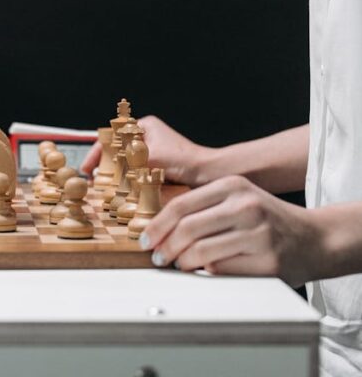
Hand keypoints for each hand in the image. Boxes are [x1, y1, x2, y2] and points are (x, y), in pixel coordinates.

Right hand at [82, 115, 205, 183]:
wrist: (210, 174)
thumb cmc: (185, 161)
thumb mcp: (152, 158)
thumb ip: (127, 161)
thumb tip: (106, 171)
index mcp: (145, 126)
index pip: (113, 137)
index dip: (97, 153)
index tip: (87, 169)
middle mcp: (147, 136)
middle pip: (117, 150)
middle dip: (105, 165)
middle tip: (94, 180)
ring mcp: (153, 152)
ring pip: (125, 163)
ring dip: (116, 175)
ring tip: (106, 188)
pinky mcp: (158, 167)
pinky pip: (136, 173)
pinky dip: (128, 182)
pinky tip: (123, 192)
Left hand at [140, 174, 317, 285]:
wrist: (314, 237)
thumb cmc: (268, 219)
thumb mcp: (239, 198)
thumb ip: (206, 206)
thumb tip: (161, 227)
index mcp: (233, 185)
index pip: (182, 204)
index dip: (158, 224)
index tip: (145, 239)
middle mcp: (245, 206)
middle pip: (188, 228)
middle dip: (165, 246)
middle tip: (157, 257)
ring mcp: (258, 234)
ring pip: (202, 252)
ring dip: (182, 263)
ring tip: (177, 265)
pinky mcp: (267, 261)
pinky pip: (223, 270)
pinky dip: (206, 273)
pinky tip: (202, 271)